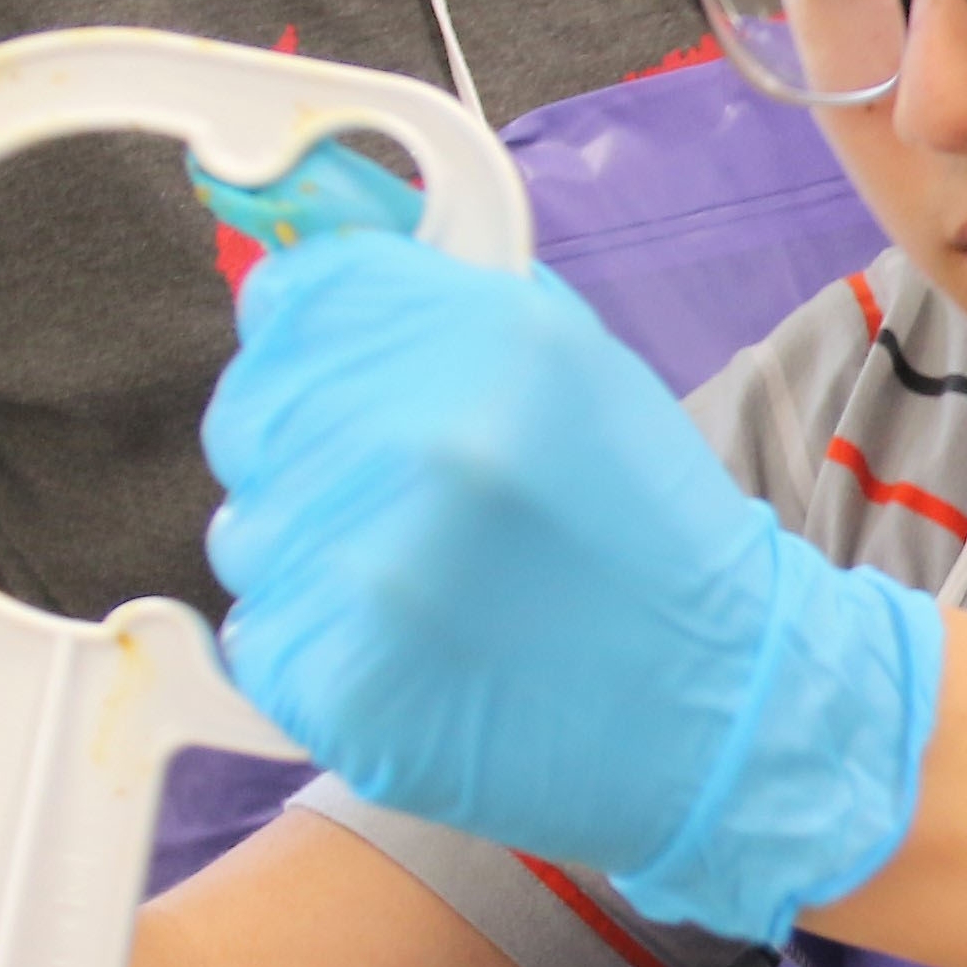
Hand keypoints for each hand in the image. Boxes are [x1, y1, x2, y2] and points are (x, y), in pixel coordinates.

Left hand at [198, 163, 940, 947]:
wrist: (718, 701)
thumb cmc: (646, 532)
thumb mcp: (578, 368)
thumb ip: (445, 307)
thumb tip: (312, 265)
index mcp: (491, 347)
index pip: (297, 299)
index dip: (307, 337)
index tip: (337, 376)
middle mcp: (426, 445)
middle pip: (253, 412)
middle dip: (307, 449)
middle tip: (402, 503)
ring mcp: (373, 574)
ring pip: (248, 529)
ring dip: (312, 552)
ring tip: (422, 584)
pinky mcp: (340, 682)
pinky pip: (265, 633)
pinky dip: (320, 644)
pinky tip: (411, 651)